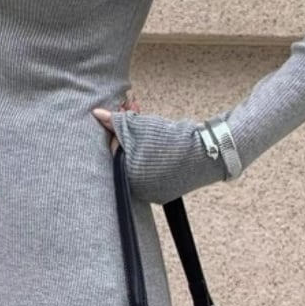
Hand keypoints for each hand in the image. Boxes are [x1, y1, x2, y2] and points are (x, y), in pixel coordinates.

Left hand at [91, 99, 236, 205]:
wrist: (208, 152)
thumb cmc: (171, 140)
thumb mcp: (140, 126)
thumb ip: (116, 122)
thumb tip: (96, 114)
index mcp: (128, 177)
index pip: (114, 151)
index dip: (118, 130)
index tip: (124, 113)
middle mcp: (138, 190)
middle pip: (126, 157)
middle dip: (129, 133)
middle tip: (136, 113)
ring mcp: (152, 193)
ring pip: (139, 163)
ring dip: (140, 142)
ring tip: (150, 124)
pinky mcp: (165, 192)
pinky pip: (152, 172)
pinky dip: (152, 156)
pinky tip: (158, 142)